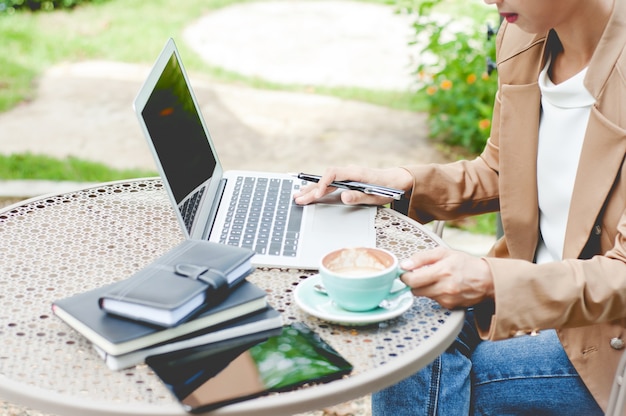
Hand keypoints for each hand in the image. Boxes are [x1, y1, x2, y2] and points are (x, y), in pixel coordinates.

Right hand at [293, 166, 412, 205]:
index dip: (323, 183)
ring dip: (312, 189)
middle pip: (326, 179)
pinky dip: (319, 188)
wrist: (396, 180)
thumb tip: (344, 196)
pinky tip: (310, 193)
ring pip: (326, 181)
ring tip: (298, 196)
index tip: (317, 194)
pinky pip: (330, 183)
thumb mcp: (376, 196)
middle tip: (299, 199)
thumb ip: (359, 197)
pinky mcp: (347, 180)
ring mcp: (347, 175)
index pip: (333, 173)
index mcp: (356, 173)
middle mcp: (349, 172)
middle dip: (312, 189)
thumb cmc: (387, 188)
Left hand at [400, 247, 493, 309]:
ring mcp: (447, 299)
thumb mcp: (444, 253)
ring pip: (424, 295)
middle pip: (415, 290)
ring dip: (425, 287)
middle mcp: (444, 288)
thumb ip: (422, 258)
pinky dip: (434, 293)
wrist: (488, 280)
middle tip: (419, 275)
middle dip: (414, 282)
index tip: (405, 272)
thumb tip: (404, 265)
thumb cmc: (466, 264)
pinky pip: (433, 300)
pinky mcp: (449, 307)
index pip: (412, 280)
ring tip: (436, 279)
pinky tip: (443, 286)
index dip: (405, 277)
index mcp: (442, 271)